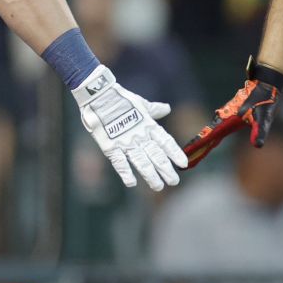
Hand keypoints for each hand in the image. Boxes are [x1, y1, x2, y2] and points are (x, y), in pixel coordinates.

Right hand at [73, 65, 187, 190]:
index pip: (166, 142)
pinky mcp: (110, 145)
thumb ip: (154, 110)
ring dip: (150, 175)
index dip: (175, 153)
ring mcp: (125, 141)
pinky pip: (119, 161)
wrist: (98, 95)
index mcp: (148, 125)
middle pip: (156, 155)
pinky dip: (125, 172)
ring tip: (158, 187)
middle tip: (174, 182)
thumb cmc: (121, 98)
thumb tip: (167, 108)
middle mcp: (140, 135)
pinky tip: (131, 183)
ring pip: (141, 161)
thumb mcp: (141, 104)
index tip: (184, 164)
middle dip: (165, 169)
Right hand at [185, 59, 282, 166]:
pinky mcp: (226, 121)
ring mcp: (222, 121)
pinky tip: (203, 148)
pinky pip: (213, 135)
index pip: (207, 137)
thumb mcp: (263, 117)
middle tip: (183, 168)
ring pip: (207, 137)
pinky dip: (206, 143)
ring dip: (197, 149)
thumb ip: (259, 131)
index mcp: (226, 121)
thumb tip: (257, 145)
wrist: (263, 87)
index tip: (184, 156)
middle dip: (193, 152)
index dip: (196, 147)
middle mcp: (221, 121)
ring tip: (188, 162)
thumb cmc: (264, 101)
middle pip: (204, 140)